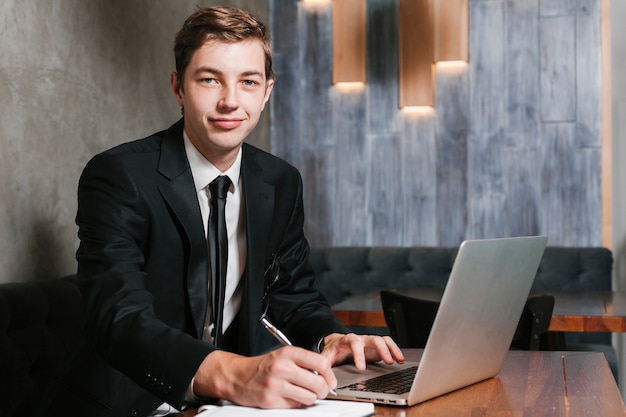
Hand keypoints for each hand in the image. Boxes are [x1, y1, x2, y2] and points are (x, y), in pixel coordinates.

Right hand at [192, 347, 336, 408]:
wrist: (238, 376)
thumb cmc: (264, 366)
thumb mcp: (284, 356)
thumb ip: (304, 362)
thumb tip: (326, 375)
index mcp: (288, 353)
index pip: (320, 363)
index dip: (329, 374)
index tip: (330, 380)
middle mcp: (282, 367)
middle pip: (318, 383)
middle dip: (323, 390)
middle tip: (320, 390)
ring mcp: (276, 384)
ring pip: (310, 397)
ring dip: (310, 398)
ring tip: (303, 393)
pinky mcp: (270, 400)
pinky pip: (296, 406)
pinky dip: (296, 404)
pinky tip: (289, 397)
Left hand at [320, 333, 404, 369]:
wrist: (337, 342)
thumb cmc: (333, 349)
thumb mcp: (327, 355)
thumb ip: (325, 364)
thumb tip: (323, 377)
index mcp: (347, 340)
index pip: (354, 343)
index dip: (359, 354)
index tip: (361, 367)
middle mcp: (361, 338)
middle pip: (373, 339)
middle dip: (382, 350)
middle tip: (387, 362)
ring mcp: (369, 341)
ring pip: (383, 340)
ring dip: (391, 349)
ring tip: (399, 360)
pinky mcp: (376, 346)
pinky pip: (387, 344)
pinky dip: (395, 350)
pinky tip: (400, 359)